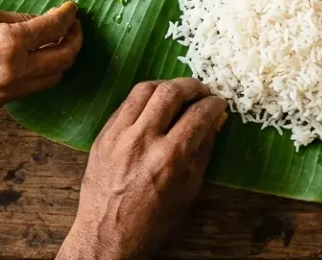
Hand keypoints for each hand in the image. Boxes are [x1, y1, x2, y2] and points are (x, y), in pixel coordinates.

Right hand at [0, 2, 82, 107]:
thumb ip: (20, 20)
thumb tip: (44, 21)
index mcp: (11, 42)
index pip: (55, 28)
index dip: (69, 15)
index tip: (72, 9)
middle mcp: (15, 70)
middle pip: (65, 58)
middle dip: (75, 39)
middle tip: (73, 27)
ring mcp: (9, 90)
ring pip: (54, 78)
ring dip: (62, 60)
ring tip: (58, 43)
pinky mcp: (1, 102)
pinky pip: (33, 88)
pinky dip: (43, 73)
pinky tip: (37, 59)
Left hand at [58, 79, 227, 259]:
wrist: (108, 236)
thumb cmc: (154, 220)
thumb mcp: (189, 189)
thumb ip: (203, 150)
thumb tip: (215, 122)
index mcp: (170, 157)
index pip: (198, 114)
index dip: (214, 104)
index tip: (219, 103)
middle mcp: (143, 140)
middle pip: (170, 92)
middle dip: (192, 86)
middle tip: (202, 92)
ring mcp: (118, 135)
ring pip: (144, 90)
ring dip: (166, 86)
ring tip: (177, 93)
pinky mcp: (102, 136)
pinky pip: (124, 104)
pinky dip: (143, 100)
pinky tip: (153, 107)